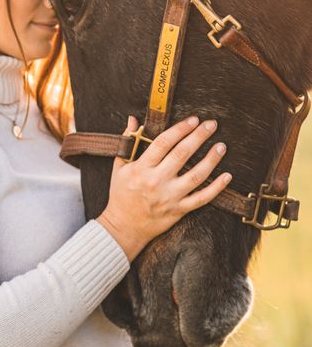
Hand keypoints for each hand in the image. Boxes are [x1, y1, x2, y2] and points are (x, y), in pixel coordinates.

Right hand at [96, 114, 231, 261]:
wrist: (123, 228)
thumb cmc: (121, 195)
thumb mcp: (119, 167)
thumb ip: (128, 141)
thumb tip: (133, 119)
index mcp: (141, 168)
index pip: (163, 142)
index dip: (180, 129)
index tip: (193, 120)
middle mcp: (157, 181)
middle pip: (182, 154)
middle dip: (199, 137)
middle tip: (212, 125)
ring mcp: (170, 197)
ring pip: (196, 176)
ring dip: (211, 160)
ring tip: (221, 146)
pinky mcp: (179, 210)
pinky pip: (202, 198)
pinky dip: (216, 188)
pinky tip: (227, 176)